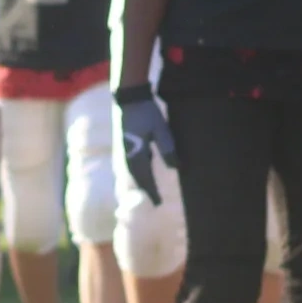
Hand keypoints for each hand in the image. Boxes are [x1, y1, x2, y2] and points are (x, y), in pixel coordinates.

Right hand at [116, 86, 176, 203]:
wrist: (129, 97)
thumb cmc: (146, 113)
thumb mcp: (161, 130)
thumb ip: (167, 149)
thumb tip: (176, 168)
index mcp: (136, 155)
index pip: (145, 180)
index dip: (152, 193)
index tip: (158, 204)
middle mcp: (128, 156)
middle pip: (138, 178)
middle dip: (147, 189)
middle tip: (156, 201)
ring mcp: (125, 149)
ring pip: (135, 171)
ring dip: (143, 180)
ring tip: (151, 189)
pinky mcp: (127, 143)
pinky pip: (134, 161)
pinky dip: (141, 169)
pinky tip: (148, 166)